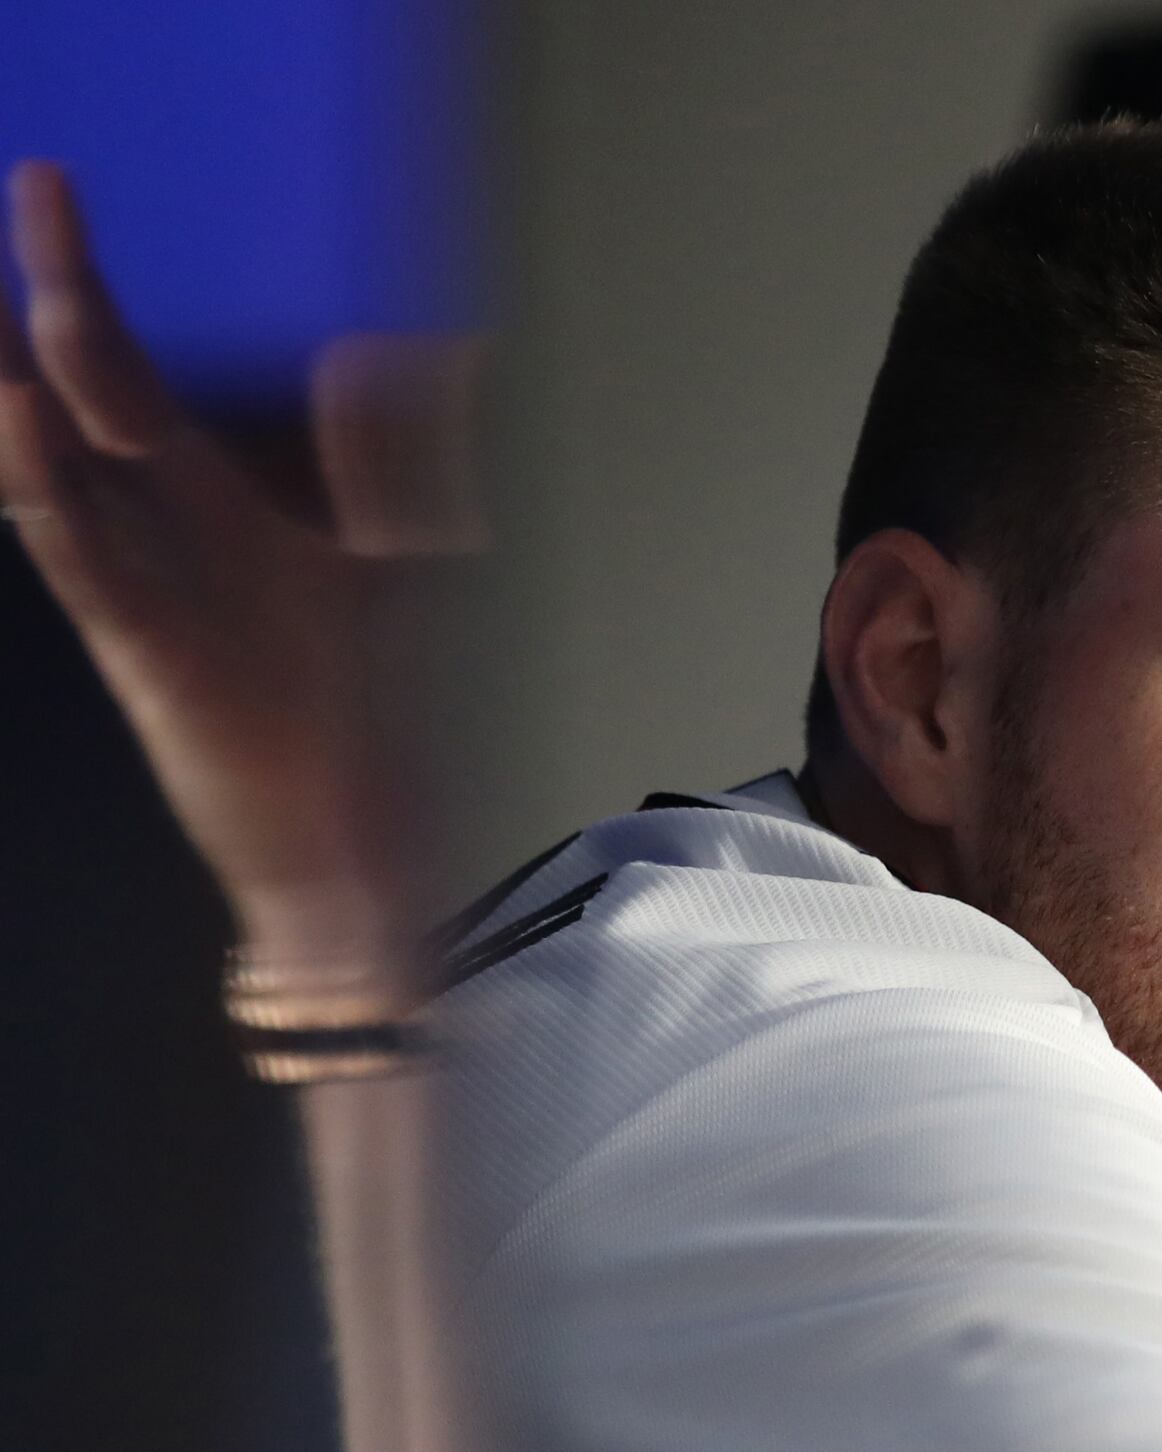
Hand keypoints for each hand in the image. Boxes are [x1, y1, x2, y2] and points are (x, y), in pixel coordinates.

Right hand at [0, 161, 483, 969]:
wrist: (361, 853)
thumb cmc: (376, 722)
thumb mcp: (408, 568)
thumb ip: (400, 460)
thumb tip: (419, 342)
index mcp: (219, 511)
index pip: (130, 378)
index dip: (90, 289)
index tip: (53, 193)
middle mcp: (168, 541)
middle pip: (84, 395)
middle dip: (52, 296)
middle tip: (33, 187)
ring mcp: (148, 592)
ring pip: (56, 467)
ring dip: (20, 378)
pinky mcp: (150, 652)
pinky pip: (86, 556)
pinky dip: (49, 487)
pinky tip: (23, 416)